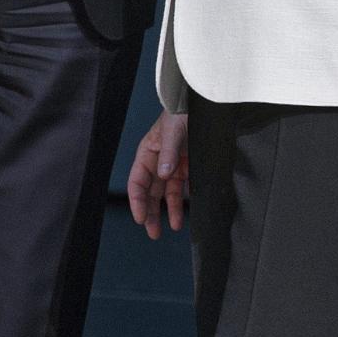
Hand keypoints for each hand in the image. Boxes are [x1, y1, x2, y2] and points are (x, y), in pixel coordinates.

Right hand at [125, 111, 188, 239]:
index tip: (140, 218)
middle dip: (150, 212)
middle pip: (150, 192)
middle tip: (153, 233)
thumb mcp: (173, 131)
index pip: (137, 182)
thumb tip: (163, 175)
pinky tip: (188, 211)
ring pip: (167, 193)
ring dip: (168, 210)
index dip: (137, 201)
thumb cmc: (181, 112)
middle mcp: (158, 162)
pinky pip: (184, 187)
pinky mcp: (187, 166)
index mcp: (147, 153)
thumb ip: (168, 153)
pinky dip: (185, 199)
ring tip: (173, 228)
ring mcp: (173, 165)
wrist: (200, 104)